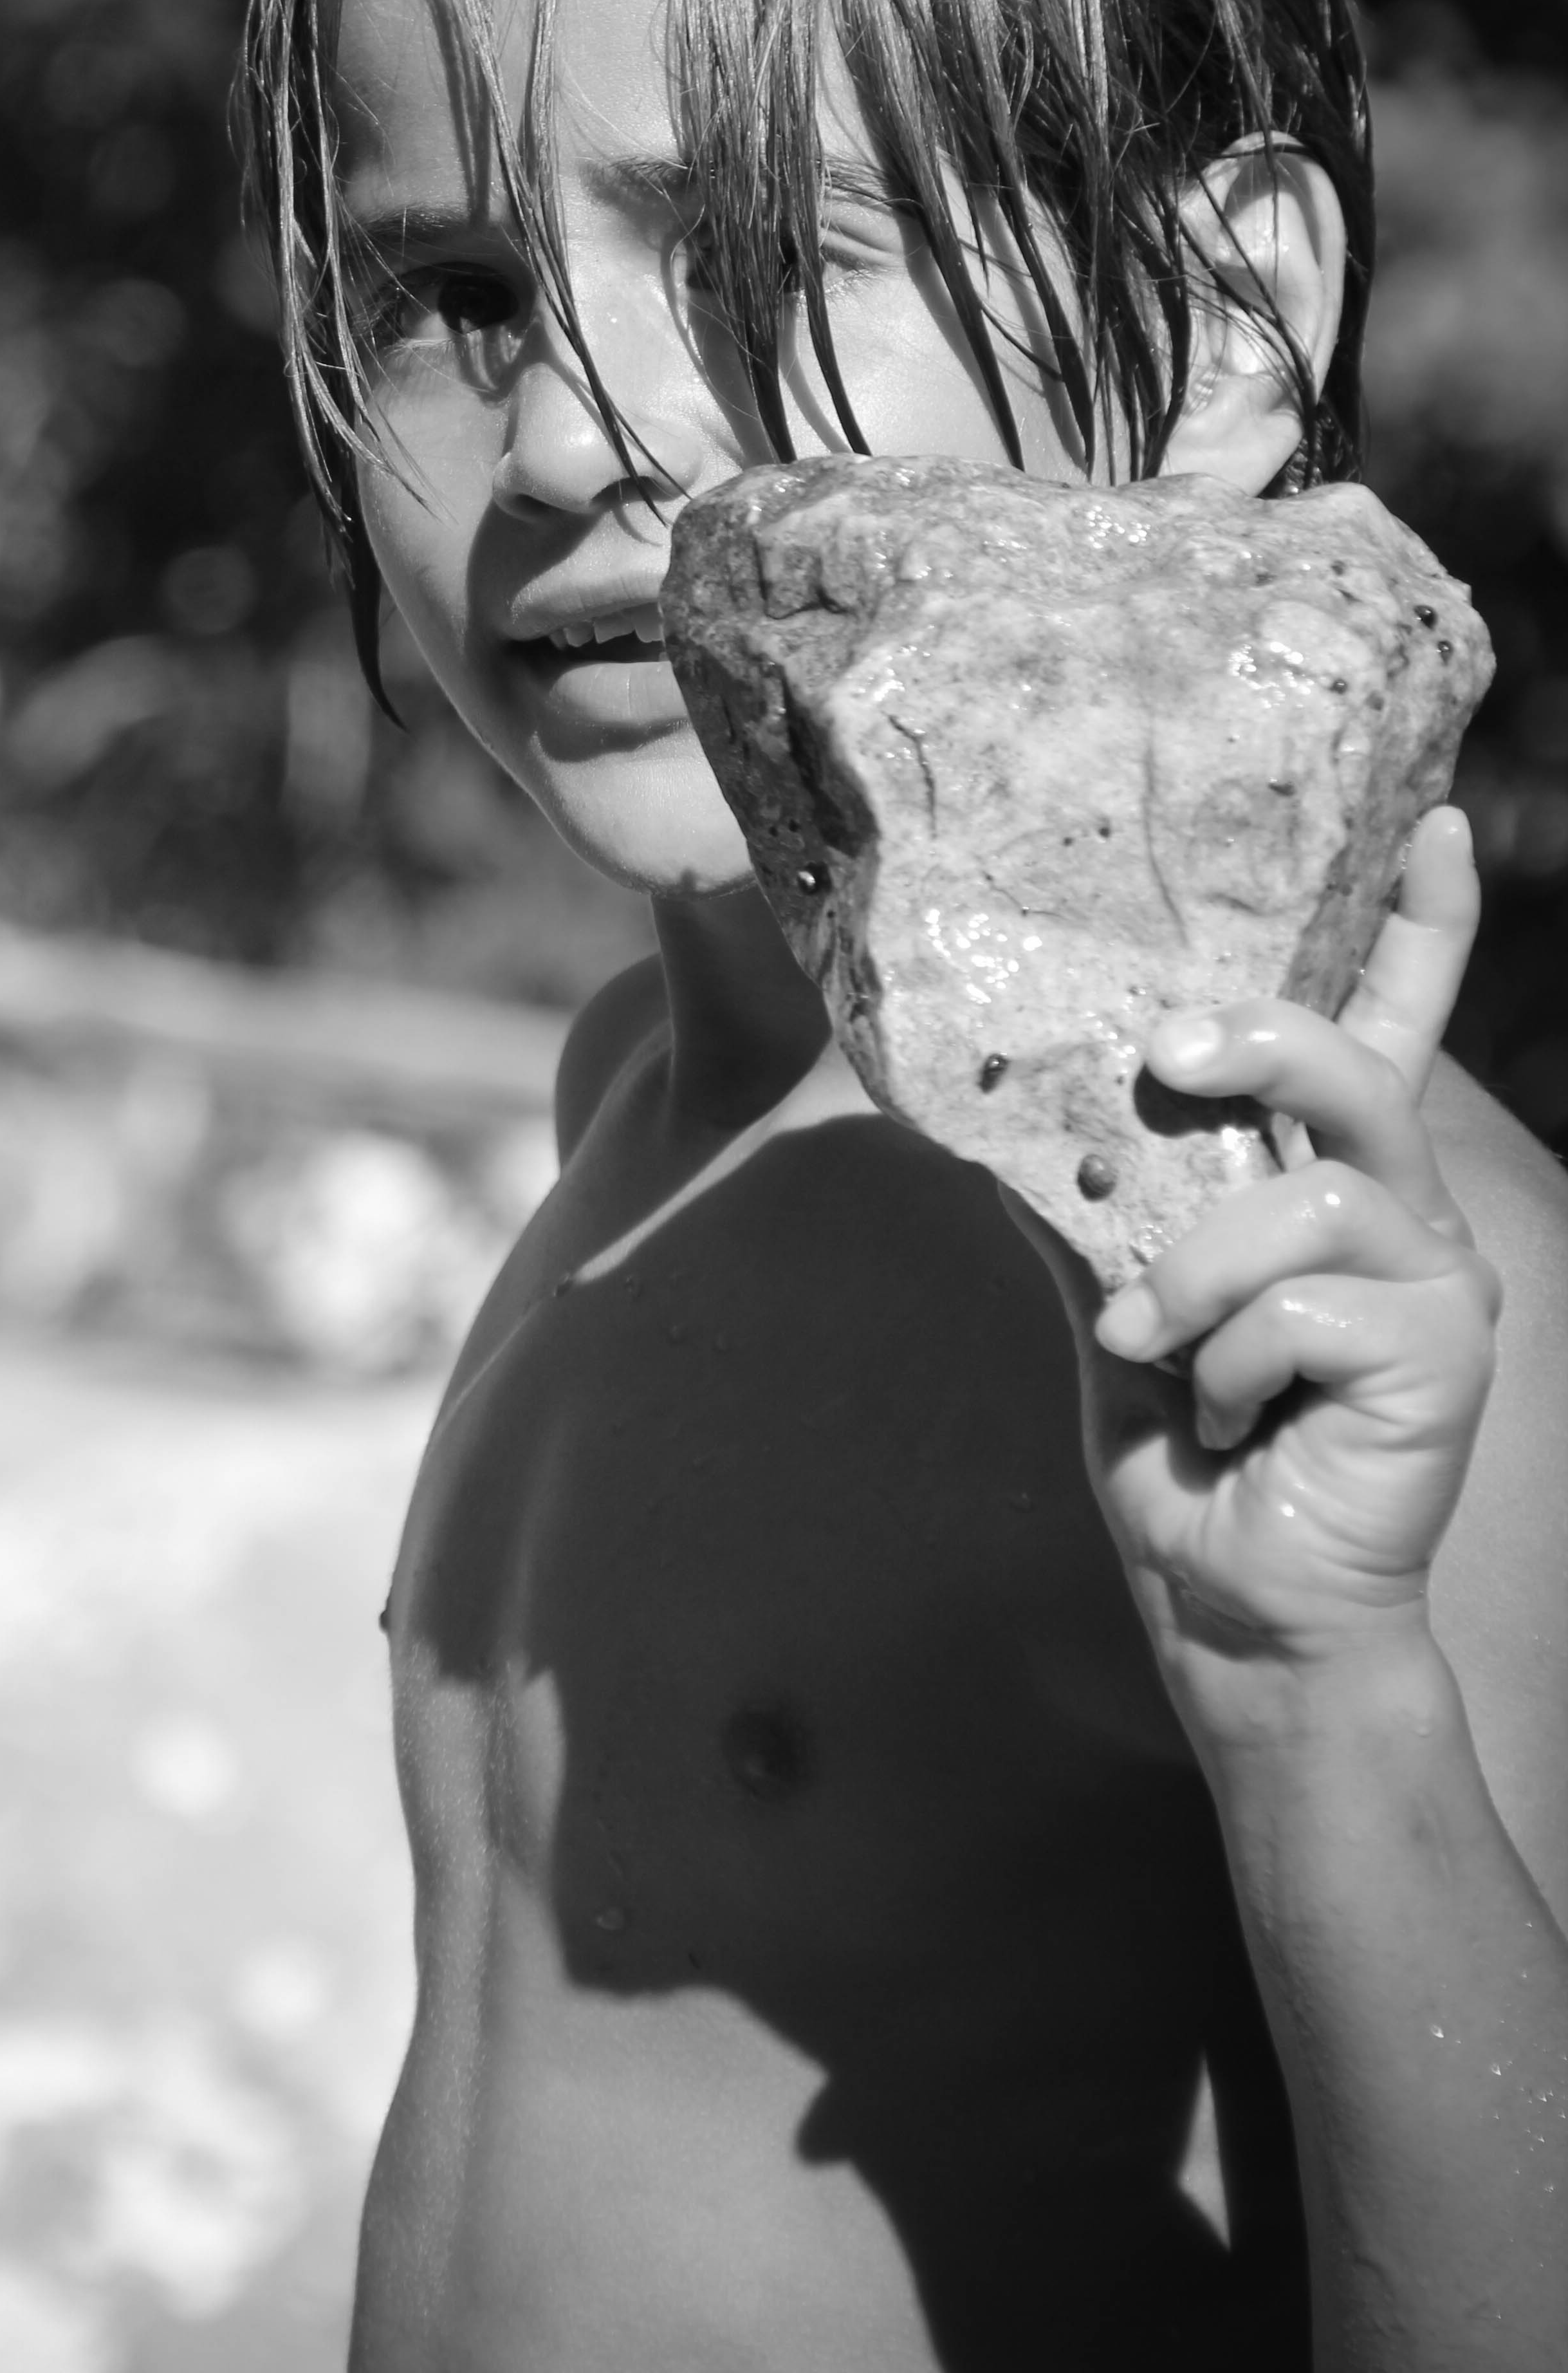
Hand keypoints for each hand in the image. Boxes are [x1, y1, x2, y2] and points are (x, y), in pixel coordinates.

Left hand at [1014, 810, 1501, 1700]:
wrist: (1231, 1601)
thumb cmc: (1177, 1444)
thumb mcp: (1107, 1291)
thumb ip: (1080, 1193)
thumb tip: (978, 1093)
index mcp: (1331, 1176)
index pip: (1394, 1021)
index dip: (1423, 924)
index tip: (1439, 819)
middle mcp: (1402, 1210)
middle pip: (1349, 1067)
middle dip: (1251, 1044)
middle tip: (1157, 1056)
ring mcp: (1436, 1281)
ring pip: (1306, 1195)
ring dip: (1193, 1273)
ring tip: (1151, 1340)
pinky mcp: (1442, 1355)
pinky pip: (1307, 1305)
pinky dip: (1230, 1357)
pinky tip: (1226, 1413)